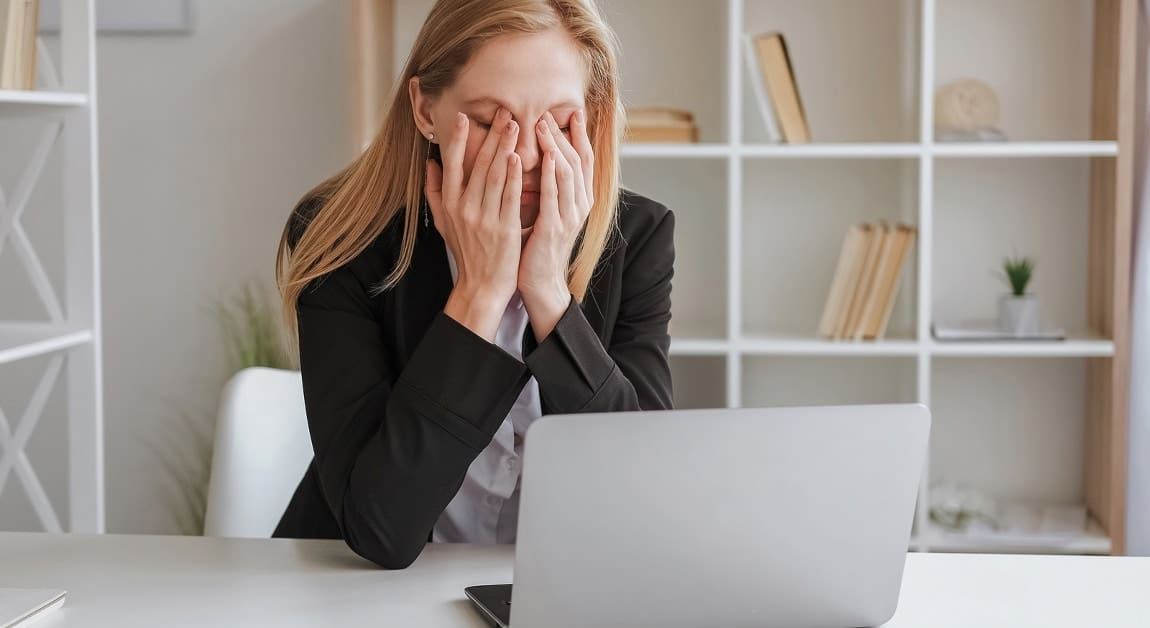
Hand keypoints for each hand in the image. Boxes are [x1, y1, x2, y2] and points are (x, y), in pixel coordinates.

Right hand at [425, 108, 522, 341]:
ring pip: (495, 175)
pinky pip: (510, 197)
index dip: (457, 139)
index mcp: (449, 204)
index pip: (451, 164)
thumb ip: (435, 192)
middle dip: (490, 135)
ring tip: (514, 125)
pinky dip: (514, 176)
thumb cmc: (465, 251)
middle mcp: (464, 208)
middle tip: (503, 111)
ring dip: (504, 147)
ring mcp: (484, 218)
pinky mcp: (505, 228)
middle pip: (477, 164)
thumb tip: (429, 163)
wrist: (482, 285)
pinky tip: (518, 158)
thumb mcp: (444, 223)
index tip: (463, 116)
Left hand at [519, 110, 594, 340]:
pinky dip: (551, 173)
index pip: (584, 160)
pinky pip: (554, 195)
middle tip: (549, 113)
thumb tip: (541, 158)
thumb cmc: (538, 246)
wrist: (540, 283)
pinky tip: (545, 156)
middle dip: (565, 135)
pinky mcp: (554, 228)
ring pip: (568, 173)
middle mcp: (580, 206)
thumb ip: (549, 187)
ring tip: (544, 126)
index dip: (579, 135)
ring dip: (556, 147)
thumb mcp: (548, 211)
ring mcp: (569, 217)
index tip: (572, 113)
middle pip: (578, 161)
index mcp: (580, 201)